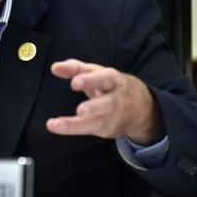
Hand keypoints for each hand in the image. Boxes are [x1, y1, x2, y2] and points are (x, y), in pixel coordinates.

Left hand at [45, 59, 165, 144]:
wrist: (142, 107)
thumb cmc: (112, 86)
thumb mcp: (97, 73)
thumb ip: (76, 68)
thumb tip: (55, 67)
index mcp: (113, 80)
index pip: (103, 79)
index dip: (89, 80)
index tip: (74, 83)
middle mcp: (115, 99)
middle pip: (107, 102)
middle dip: (94, 107)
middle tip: (81, 110)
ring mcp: (111, 116)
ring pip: (96, 121)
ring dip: (77, 124)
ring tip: (60, 124)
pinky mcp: (106, 128)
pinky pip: (88, 129)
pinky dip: (72, 129)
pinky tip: (57, 127)